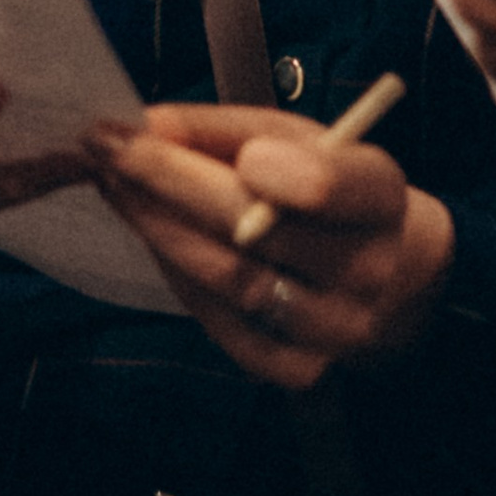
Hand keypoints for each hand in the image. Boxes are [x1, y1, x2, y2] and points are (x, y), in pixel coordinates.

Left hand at [87, 102, 454, 388]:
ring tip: (114, 184)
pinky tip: (154, 237)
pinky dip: (181, 278)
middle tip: (104, 145)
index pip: (330, 186)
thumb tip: (146, 125)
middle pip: (257, 230)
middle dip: (168, 180)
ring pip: (230, 281)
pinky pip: (224, 327)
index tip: (187, 133)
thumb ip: (226, 129)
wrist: (390, 275)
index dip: (262, 165)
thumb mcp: (299, 139)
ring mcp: (335, 330)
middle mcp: (366, 270)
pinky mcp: (301, 370)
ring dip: (158, 228)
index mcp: (381, 196)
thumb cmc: (333, 189)